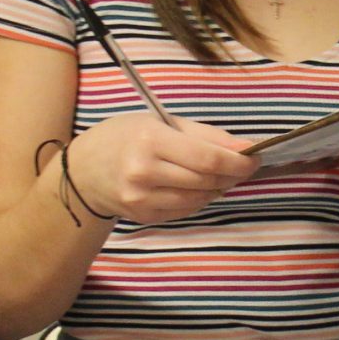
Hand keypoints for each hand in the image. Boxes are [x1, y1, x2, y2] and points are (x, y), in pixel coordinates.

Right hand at [67, 112, 255, 224]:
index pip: (207, 159)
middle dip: (232, 174)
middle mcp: (144, 172)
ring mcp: (142, 199)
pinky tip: (193, 186)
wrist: (84, 170)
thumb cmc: (126, 138)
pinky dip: (198, 198)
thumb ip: (205, 136)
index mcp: (150, 140)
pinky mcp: (144, 216)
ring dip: (217, 187)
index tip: (255, 158)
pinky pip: (186, 209)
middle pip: (207, 180)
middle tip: (241, 166)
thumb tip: (246, 149)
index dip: (238, 162)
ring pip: (200, 199)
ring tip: (216, 174)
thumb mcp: (161, 122)